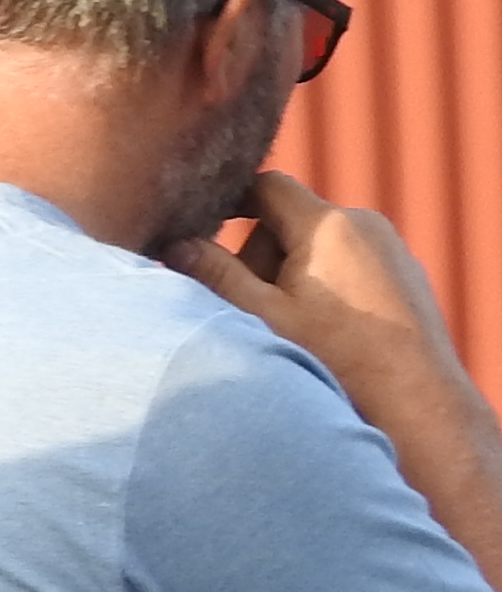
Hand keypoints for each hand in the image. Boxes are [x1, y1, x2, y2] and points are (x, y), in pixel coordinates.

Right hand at [170, 171, 466, 412]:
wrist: (420, 405)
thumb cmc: (338, 362)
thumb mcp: (262, 317)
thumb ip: (214, 274)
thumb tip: (172, 245)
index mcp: (329, 225)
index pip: (266, 185)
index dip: (227, 201)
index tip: (200, 231)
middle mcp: (366, 225)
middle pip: (289, 222)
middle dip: (260, 257)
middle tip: (251, 310)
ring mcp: (391, 250)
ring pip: (318, 247)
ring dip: (291, 278)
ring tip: (293, 331)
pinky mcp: (405, 277)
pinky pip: (348, 267)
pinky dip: (324, 290)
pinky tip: (325, 336)